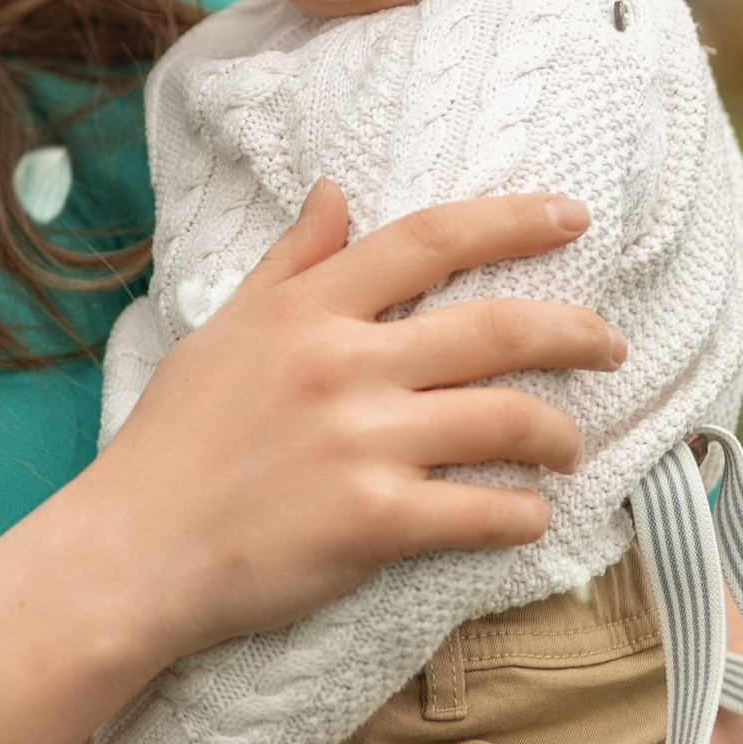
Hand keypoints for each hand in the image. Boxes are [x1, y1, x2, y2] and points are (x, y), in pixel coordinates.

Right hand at [84, 181, 626, 672]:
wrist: (132, 552)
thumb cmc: (173, 444)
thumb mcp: (222, 331)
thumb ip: (289, 264)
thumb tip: (335, 192)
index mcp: (307, 311)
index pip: (429, 241)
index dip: (513, 221)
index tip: (571, 216)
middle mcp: (342, 365)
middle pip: (496, 328)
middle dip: (574, 333)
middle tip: (610, 344)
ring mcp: (361, 444)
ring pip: (507, 420)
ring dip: (559, 435)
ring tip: (568, 448)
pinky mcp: (372, 522)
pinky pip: (483, 510)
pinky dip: (523, 517)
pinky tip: (530, 520)